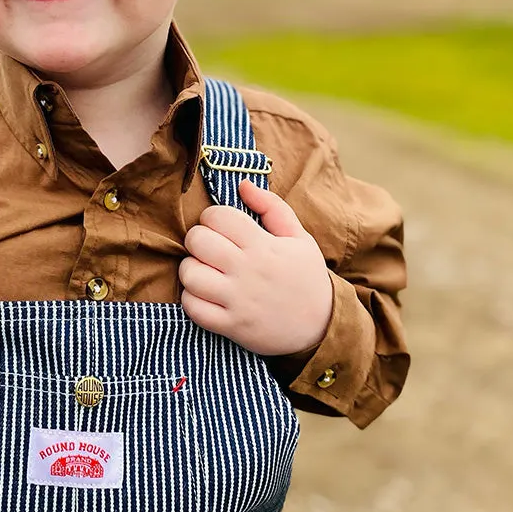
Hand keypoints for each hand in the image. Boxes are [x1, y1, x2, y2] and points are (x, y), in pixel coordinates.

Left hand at [179, 180, 331, 355]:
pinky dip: (191, 300)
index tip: (219, 226)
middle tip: (209, 248)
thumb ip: (272, 207)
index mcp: (263, 246)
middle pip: (198, 241)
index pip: (218, 216)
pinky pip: (192, 307)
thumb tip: (242, 184)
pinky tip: (204, 295)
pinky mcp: (231, 326)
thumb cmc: (306, 277)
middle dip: (197, 239)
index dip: (211, 216)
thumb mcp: (299, 237)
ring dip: (191, 269)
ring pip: (190, 274)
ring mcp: (237, 300)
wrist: (322, 327)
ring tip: (204, 271)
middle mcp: (247, 271)